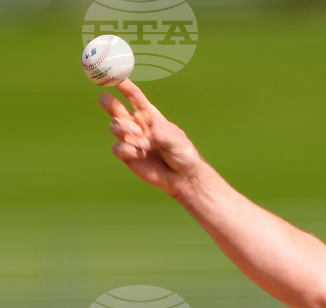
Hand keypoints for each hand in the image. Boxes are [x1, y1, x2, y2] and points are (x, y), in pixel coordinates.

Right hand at [101, 80, 201, 197]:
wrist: (182, 177)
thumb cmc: (182, 154)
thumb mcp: (177, 141)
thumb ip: (161, 135)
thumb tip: (145, 134)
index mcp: (150, 116)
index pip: (134, 97)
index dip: (124, 86)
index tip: (114, 76)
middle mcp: (137, 125)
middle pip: (116, 108)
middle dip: (108, 101)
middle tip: (106, 99)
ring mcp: (130, 140)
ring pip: (115, 126)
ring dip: (122, 128)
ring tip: (137, 135)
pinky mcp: (127, 156)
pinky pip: (118, 148)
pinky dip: (125, 149)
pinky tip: (138, 153)